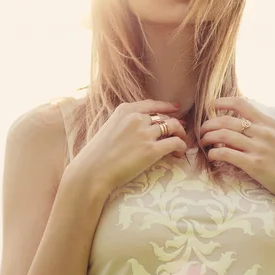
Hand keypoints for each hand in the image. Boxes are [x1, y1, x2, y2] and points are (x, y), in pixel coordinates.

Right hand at [74, 99, 188, 193]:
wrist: (93, 170)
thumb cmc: (96, 153)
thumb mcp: (109, 128)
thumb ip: (124, 123)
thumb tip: (140, 128)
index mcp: (125, 110)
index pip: (152, 104)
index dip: (166, 106)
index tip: (175, 109)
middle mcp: (136, 118)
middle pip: (164, 117)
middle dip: (175, 124)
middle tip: (179, 132)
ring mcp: (145, 133)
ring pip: (174, 127)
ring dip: (180, 135)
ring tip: (180, 144)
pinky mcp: (152, 150)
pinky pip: (176, 142)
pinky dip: (181, 147)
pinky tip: (179, 154)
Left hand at [200, 97, 274, 195]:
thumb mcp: (274, 136)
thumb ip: (257, 128)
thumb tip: (230, 122)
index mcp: (267, 123)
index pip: (240, 104)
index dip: (221, 102)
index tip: (211, 107)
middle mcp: (263, 132)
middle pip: (225, 120)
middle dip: (208, 125)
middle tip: (201, 131)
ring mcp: (259, 148)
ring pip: (222, 135)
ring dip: (207, 137)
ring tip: (203, 142)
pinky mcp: (254, 164)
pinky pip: (225, 153)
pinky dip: (213, 153)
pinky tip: (211, 156)